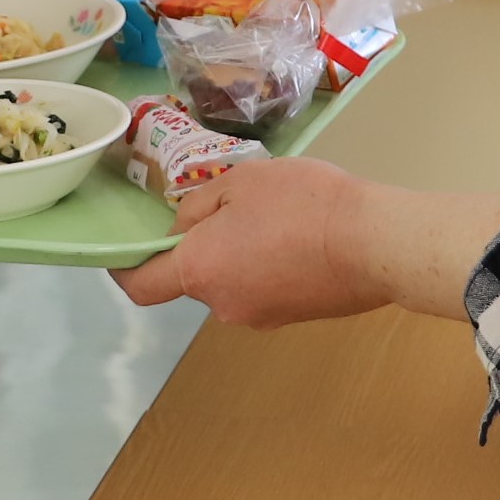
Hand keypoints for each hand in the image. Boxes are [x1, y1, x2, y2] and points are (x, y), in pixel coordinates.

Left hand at [113, 159, 376, 326]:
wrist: (375, 244)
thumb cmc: (303, 204)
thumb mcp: (241, 181)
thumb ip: (200, 205)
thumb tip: (183, 227)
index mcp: (199, 270)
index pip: (141, 286)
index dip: (124, 270)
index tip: (123, 252)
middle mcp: (222, 305)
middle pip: (196, 278)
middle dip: (205, 247)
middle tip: (234, 208)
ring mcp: (261, 317)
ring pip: (233, 282)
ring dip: (241, 256)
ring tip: (279, 219)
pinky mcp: (295, 318)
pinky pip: (266, 289)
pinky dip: (270, 268)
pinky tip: (302, 239)